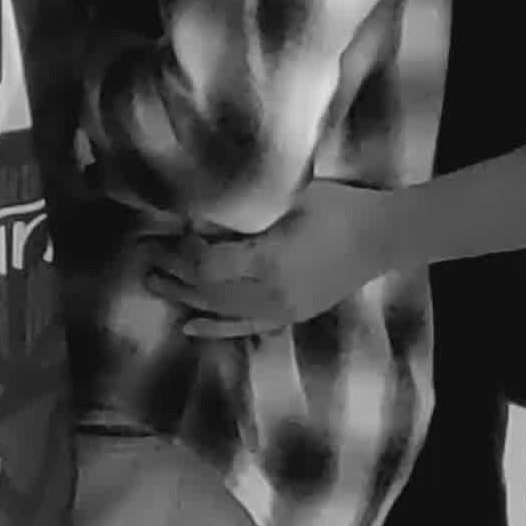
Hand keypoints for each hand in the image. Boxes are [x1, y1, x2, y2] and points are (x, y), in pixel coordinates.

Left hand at [148, 181, 397, 340]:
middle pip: (206, 289)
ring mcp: (280, 310)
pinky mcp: (291, 316)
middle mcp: (269, 295)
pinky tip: (189, 327)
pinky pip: (245, 327)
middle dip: (171, 273)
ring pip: (220, 310)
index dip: (180, 251)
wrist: (384, 238)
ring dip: (184, 298)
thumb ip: (246, 207)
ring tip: (152, 283)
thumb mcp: (290, 196)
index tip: (164, 230)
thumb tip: (200, 207)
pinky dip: (215, 328)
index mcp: (267, 262)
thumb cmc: (338, 207)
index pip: (206, 265)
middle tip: (141, 255)